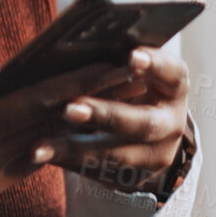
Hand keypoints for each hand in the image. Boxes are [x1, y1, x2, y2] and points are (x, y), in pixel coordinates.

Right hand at [0, 39, 136, 216]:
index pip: (42, 104)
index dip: (84, 82)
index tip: (121, 64)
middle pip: (48, 132)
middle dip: (86, 103)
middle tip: (127, 77)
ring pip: (30, 157)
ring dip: (48, 132)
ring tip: (81, 102)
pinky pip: (3, 178)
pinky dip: (9, 155)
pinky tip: (19, 135)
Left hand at [34, 45, 191, 194]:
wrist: (146, 133)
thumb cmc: (128, 85)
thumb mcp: (133, 70)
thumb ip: (115, 58)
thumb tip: (79, 37)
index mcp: (175, 87)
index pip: (172, 73)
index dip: (154, 64)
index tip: (132, 56)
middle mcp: (172, 124)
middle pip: (142, 122)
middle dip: (105, 114)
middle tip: (70, 109)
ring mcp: (156, 156)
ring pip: (116, 156)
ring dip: (76, 148)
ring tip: (40, 145)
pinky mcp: (134, 179)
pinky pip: (99, 173)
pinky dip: (69, 163)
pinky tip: (42, 155)